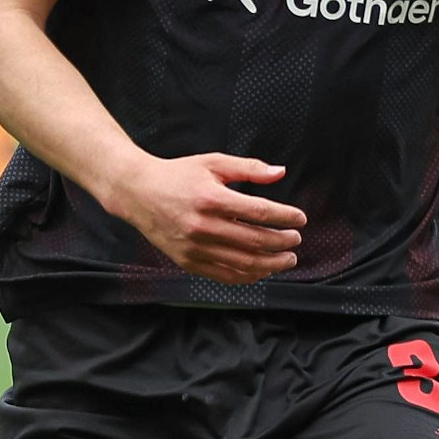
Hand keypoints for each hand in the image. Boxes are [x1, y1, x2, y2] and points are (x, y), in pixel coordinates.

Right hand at [107, 153, 305, 285]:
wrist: (138, 193)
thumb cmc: (178, 175)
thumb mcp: (213, 163)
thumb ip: (249, 168)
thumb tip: (281, 172)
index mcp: (212, 199)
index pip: (259, 212)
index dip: (284, 217)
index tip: (300, 219)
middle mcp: (203, 226)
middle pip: (255, 240)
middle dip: (282, 242)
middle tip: (296, 239)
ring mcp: (195, 247)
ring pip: (242, 263)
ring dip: (271, 264)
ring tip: (287, 259)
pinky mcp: (187, 261)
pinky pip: (224, 275)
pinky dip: (247, 276)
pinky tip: (262, 270)